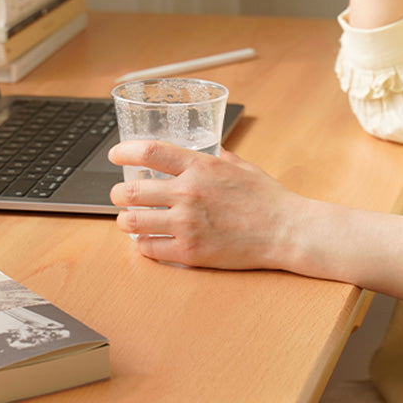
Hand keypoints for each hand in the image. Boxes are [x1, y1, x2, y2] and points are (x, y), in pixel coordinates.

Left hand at [108, 141, 302, 270]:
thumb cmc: (269, 199)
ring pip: (132, 222)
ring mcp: (187, 224)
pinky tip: (148, 241)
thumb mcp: (243, 167)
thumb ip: (220, 158)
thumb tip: (208, 151)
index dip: (125, 151)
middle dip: (118, 193)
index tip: (115, 154)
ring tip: (129, 220)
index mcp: (201, 167)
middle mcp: (188, 193)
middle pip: (131, 190)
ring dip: (125, 220)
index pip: (150, 152)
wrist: (286, 231)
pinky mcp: (190, 252)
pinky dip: (143, 244)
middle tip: (119, 196)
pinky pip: (149, 249)